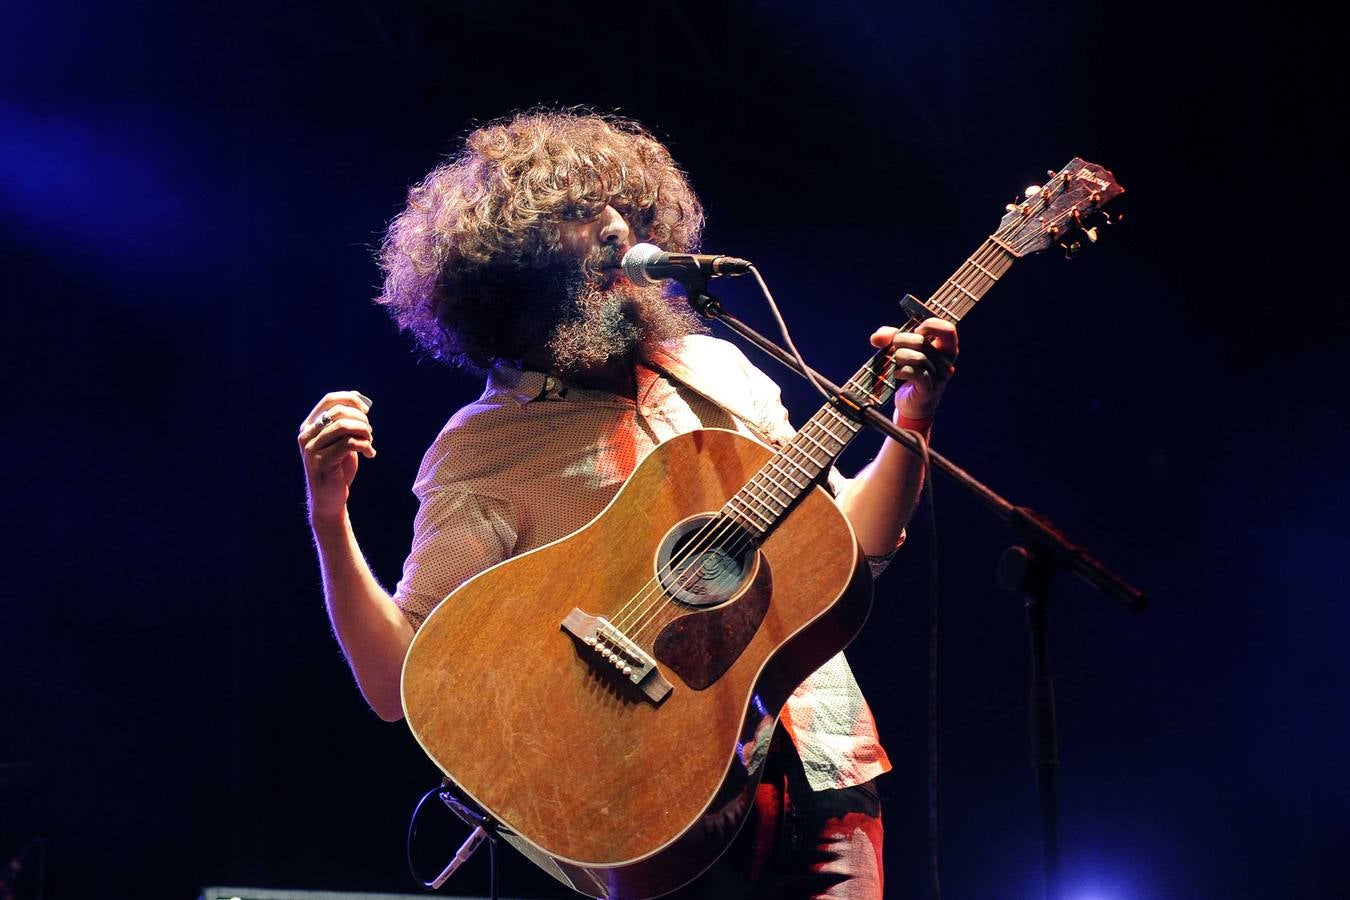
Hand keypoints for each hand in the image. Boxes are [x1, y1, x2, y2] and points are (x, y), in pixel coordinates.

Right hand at [298, 390, 374, 521]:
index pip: (329, 400)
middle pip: (339, 411)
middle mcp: (306, 435)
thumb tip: (359, 398)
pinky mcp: (321, 461)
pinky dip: (365, 445)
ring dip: (364, 431)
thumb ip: (345, 422)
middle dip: (361, 419)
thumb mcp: (341, 441)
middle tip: (370, 432)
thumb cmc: (338, 468)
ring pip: (344, 426)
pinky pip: (348, 443)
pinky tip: (370, 453)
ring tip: (370, 442)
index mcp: (309, 426)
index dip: (351, 399)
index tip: (367, 410)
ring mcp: (311, 448)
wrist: (329, 498)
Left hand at [869, 318, 958, 420]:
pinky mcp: (928, 389)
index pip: (948, 329)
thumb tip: (876, 338)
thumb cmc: (909, 372)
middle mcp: (946, 362)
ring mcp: (939, 377)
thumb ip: (890, 337)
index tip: (915, 331)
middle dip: (900, 342)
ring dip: (898, 358)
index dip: (929, 326)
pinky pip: (912, 372)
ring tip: (895, 363)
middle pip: (921, 342)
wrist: (911, 403)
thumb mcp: (902, 348)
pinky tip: (896, 374)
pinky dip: (900, 371)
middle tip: (894, 350)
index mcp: (947, 349)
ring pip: (916, 357)